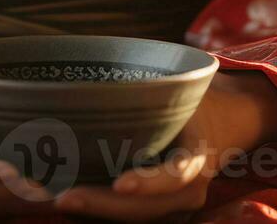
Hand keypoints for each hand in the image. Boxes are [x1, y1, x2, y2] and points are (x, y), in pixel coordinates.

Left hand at [50, 70, 276, 219]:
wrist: (226, 122)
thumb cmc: (198, 99)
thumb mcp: (186, 87)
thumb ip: (155, 89)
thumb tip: (98, 68)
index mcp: (199, 156)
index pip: (178, 175)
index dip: (150, 182)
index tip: (120, 184)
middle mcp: (190, 191)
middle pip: (146, 208)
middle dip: (102, 206)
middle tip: (62, 198)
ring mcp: (175, 207)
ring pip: (135, 218)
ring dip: (94, 213)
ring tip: (51, 201)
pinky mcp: (158, 212)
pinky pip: (129, 217)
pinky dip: (97, 212)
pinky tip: (66, 200)